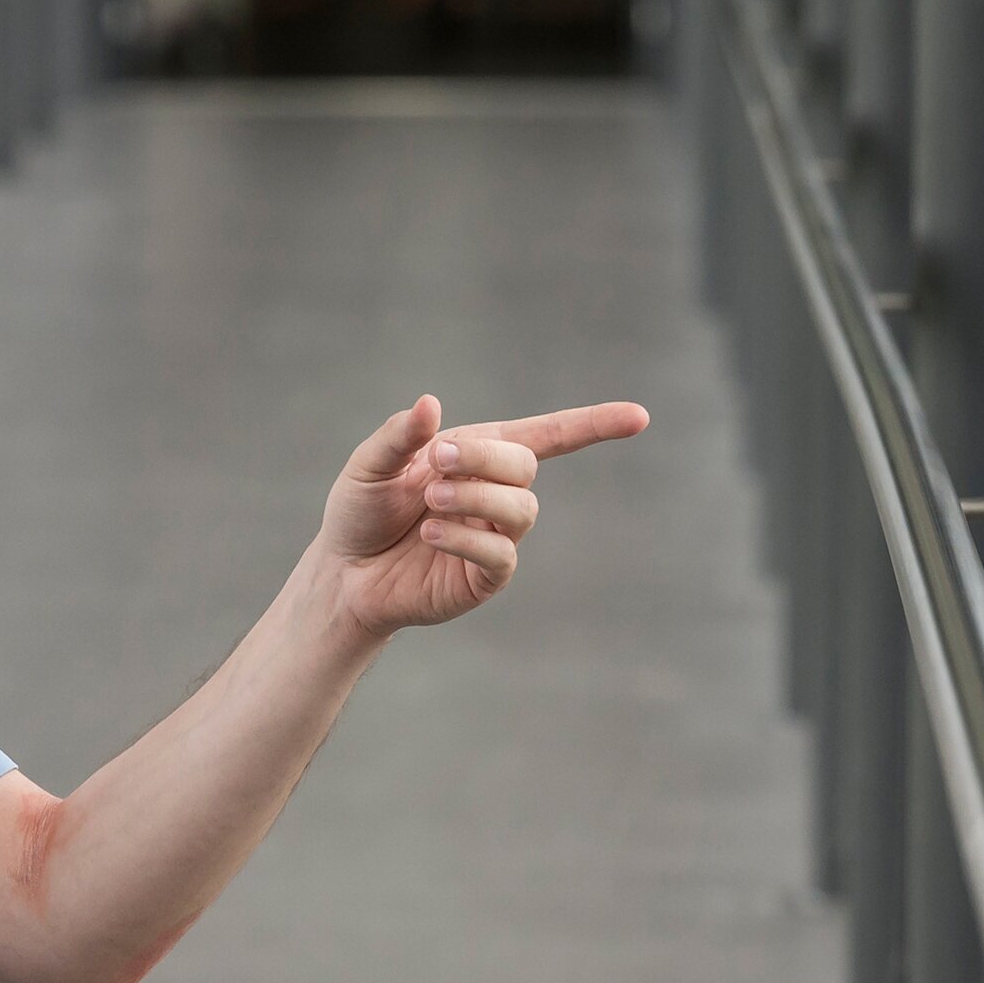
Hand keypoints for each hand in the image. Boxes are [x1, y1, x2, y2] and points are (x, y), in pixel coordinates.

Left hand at [315, 394, 649, 637]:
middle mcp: (495, 493)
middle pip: (526, 466)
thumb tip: (431, 405)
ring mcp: (495, 536)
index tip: (639, 417)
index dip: (595, 425)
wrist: (343, 573)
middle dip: (485, 458)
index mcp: (478, 454)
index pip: (550, 435)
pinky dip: (467, 539)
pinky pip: (500, 554)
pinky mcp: (486, 577)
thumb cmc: (360, 512)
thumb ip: (400, 437)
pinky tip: (431, 533)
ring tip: (432, 500)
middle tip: (436, 464)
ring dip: (477, 497)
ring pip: (521, 509)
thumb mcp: (369, 466)